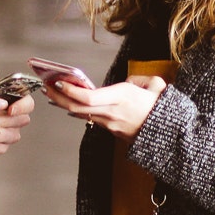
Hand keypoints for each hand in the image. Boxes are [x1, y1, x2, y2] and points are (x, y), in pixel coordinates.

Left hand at [45, 75, 165, 139]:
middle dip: (59, 96)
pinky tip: (66, 104)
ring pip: (81, 114)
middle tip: (45, 86)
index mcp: (122, 97)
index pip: (89, 98)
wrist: (169, 134)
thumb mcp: (156, 85)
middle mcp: (113, 111)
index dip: (71, 91)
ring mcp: (111, 123)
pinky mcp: (111, 129)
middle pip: (78, 107)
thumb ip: (139, 80)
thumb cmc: (162, 107)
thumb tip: (129, 82)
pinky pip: (89, 118)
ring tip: (51, 93)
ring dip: (64, 103)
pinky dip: (76, 110)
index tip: (58, 81)